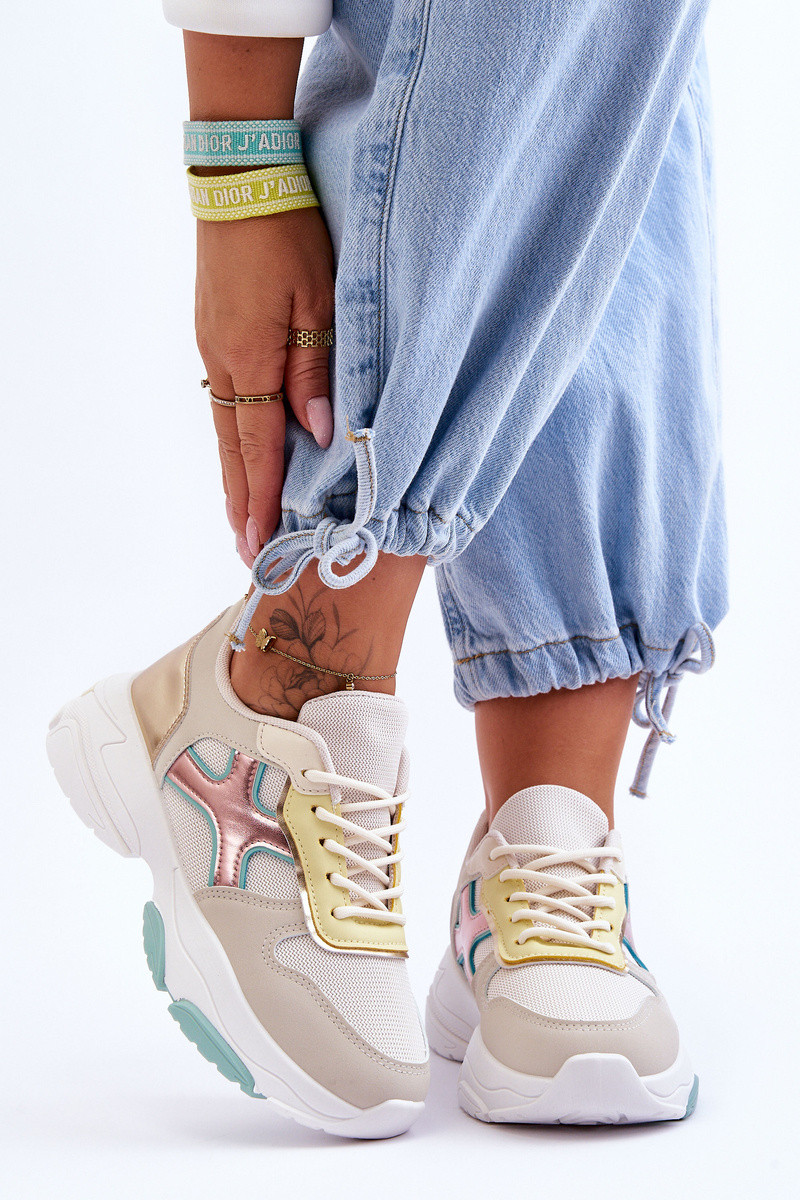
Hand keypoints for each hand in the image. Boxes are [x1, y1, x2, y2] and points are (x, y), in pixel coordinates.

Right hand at [195, 205, 334, 565]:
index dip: (259, 500)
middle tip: (245, 549)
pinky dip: (233, 437)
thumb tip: (317, 434)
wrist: (241, 180)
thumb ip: (315, 373)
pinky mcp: (215, 332)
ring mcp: (214, 348)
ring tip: (240, 513)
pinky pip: (225, 399)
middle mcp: (223, 363)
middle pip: (231, 449)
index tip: (257, 543)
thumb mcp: (319, 303)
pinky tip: (240, 451)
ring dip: (233, 474)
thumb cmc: (288, 236)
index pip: (256, 449)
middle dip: (239, 501)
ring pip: (225, 427)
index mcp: (251, 361)